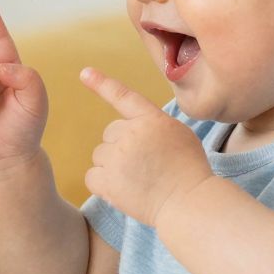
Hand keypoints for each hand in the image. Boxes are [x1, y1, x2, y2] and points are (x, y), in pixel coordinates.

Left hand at [81, 68, 214, 228]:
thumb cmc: (189, 171)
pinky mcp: (108, 180)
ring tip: (138, 180)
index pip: (123, 97)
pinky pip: (92, 176)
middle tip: (144, 166)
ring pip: (100, 155)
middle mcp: (131, 133)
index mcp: (151, 120)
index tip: (84, 72)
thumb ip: (153, 125)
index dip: (102, 83)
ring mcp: (118, 157)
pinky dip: (103, 185)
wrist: (189, 202)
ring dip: (113, 167)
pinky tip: (124, 191)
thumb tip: (133, 127)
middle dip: (121, 147)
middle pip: (110, 134)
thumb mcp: (179, 134)